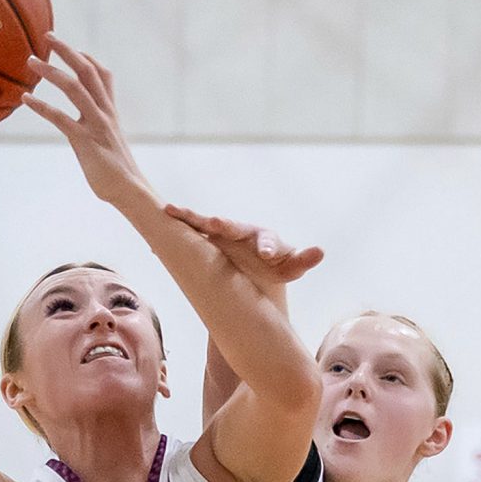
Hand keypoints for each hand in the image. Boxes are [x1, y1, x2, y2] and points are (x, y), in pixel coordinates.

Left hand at [24, 34, 149, 206]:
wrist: (130, 191)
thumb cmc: (118, 173)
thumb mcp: (110, 144)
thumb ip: (100, 131)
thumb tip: (89, 132)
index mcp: (110, 113)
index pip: (103, 76)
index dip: (88, 58)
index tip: (73, 48)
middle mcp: (105, 113)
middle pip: (88, 71)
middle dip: (67, 51)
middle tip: (47, 36)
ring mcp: (96, 125)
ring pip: (74, 88)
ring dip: (51, 72)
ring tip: (31, 61)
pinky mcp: (85, 141)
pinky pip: (60, 118)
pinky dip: (41, 106)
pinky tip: (25, 99)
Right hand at [164, 206, 323, 287]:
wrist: (253, 270)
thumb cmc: (274, 267)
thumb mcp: (289, 267)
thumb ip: (302, 260)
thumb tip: (320, 252)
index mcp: (263, 237)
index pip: (266, 238)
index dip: (267, 246)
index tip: (266, 253)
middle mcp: (240, 231)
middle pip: (232, 226)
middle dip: (224, 224)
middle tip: (216, 222)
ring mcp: (221, 235)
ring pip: (206, 224)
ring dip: (192, 219)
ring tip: (173, 211)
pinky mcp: (205, 241)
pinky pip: (190, 233)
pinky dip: (178, 225)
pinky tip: (160, 223)